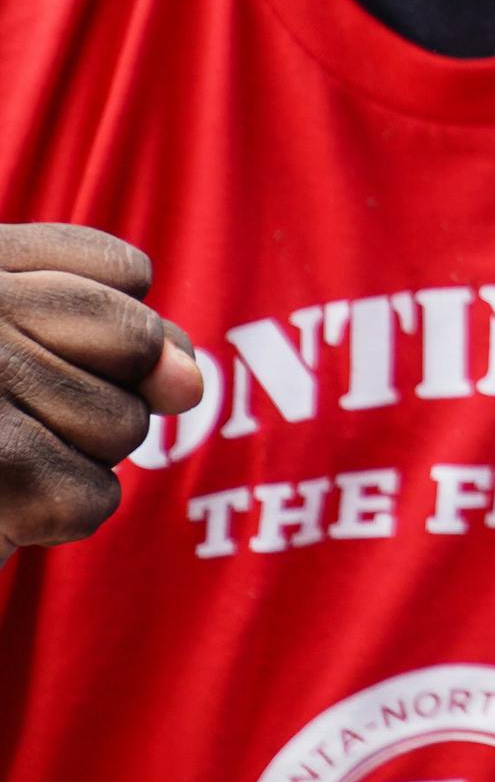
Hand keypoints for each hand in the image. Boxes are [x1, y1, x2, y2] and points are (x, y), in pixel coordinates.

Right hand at [0, 225, 204, 562]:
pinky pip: (92, 497)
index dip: (107, 325)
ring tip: (2, 451)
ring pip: (124, 425)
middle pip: (138, 343)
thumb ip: (119, 329)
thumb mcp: (31, 333)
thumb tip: (189, 383)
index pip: (125, 271)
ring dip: (79, 452)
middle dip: (108, 390)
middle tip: (17, 406)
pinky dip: (54, 511)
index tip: (40, 342)